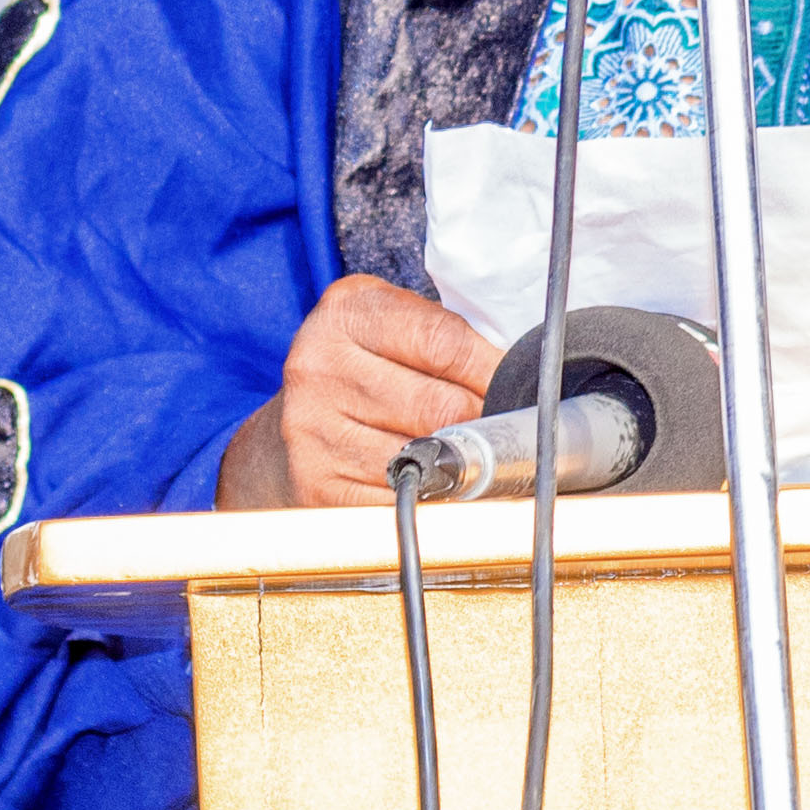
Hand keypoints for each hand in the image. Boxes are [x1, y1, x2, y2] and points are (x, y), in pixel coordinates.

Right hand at [220, 276, 500, 509]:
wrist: (288, 429)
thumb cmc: (360, 369)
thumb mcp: (391, 324)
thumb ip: (444, 332)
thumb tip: (522, 369)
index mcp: (346, 312)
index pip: (443, 342)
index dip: (493, 368)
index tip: (522, 383)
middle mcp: (319, 367)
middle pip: (439, 405)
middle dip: (484, 419)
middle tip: (504, 425)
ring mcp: (311, 430)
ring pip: (423, 455)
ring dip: (460, 461)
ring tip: (471, 453)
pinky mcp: (315, 484)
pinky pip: (398, 498)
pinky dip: (430, 495)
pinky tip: (437, 482)